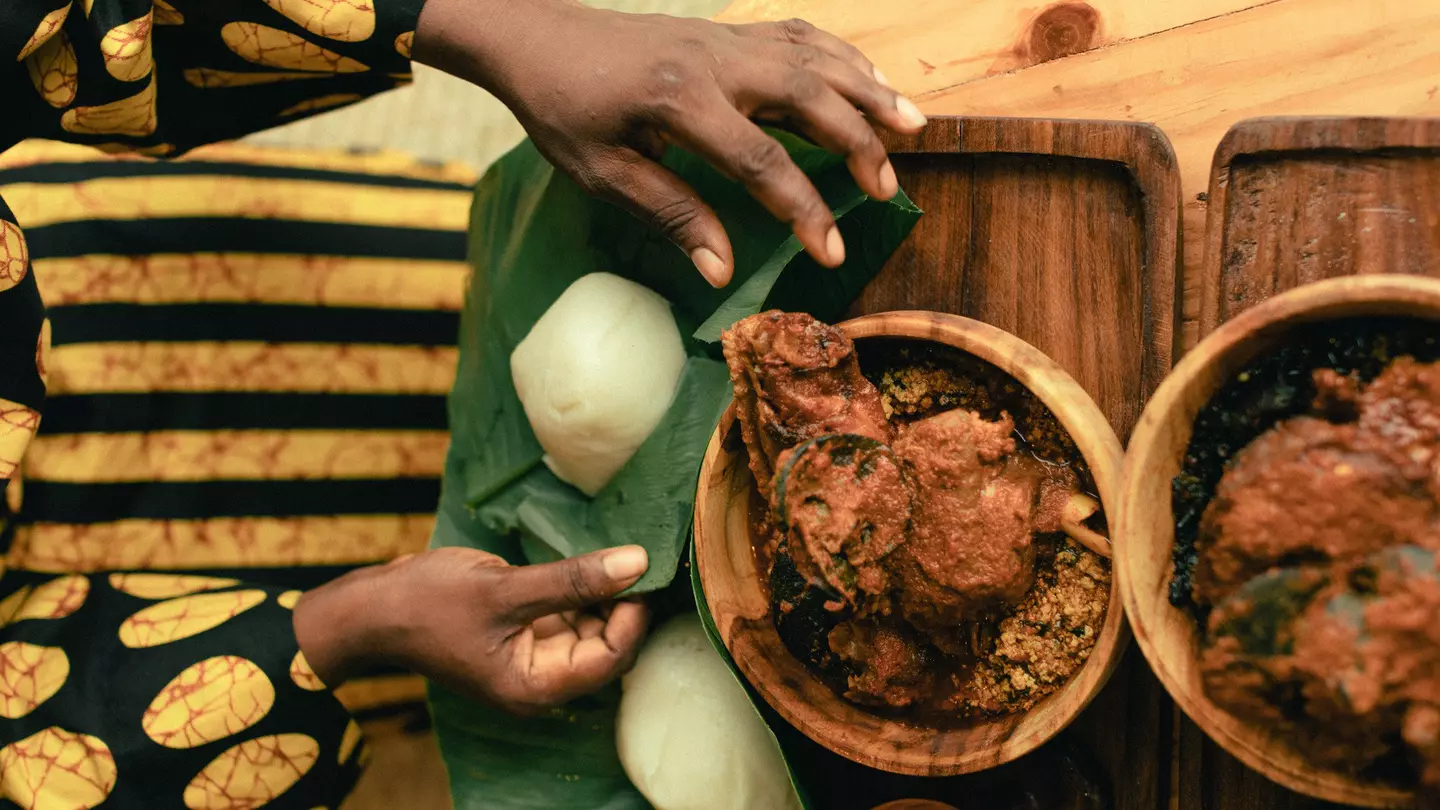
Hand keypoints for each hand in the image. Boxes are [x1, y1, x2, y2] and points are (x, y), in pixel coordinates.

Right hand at [294, 545, 650, 712]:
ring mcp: (530, 661)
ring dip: (601, 596)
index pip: (612, 657)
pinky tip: (583, 563)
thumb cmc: (428, 603)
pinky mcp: (521, 638)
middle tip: (633, 555)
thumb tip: (637, 562)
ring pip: (589, 631)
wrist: (370, 609)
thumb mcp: (505, 588)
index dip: (634, 614)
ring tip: (610, 554)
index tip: (642, 568)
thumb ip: (574, 579)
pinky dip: (577, 594)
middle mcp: (539, 683)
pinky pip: (566, 619)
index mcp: (536, 687)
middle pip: (607, 648)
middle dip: (621, 605)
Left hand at [412, 0, 926, 286]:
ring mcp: (725, 38)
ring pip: (815, 57)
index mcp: (680, 100)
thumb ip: (671, 215)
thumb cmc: (563, 110)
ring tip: (913, 126)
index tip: (832, 253)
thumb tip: (722, 271)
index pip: (761, 162)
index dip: (803, 212)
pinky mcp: (727, 31)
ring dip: (868, 90)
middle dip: (857, 144)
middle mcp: (715, 61)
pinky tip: (868, 79)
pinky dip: (841, 56)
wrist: (538, 36)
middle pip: (809, 97)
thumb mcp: (604, 174)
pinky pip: (798, 35)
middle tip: (887, 190)